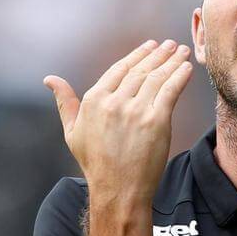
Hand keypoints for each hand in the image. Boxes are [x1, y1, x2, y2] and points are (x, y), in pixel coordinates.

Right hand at [44, 40, 193, 204]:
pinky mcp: (156, 121)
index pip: (119, 69)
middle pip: (140, 71)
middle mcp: (114, 101)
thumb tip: (50, 79)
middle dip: (157, 54)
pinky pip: (170, 91)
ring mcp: (136, 110)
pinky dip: (180, 76)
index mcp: (94, 100)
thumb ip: (65, 102)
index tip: (149, 47)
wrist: (117, 190)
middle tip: (170, 45)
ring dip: (171, 61)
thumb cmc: (95, 163)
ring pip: (156, 78)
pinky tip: (186, 68)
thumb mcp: (73, 131)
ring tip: (181, 51)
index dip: (136, 56)